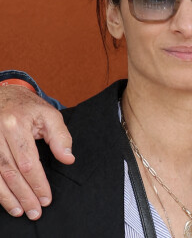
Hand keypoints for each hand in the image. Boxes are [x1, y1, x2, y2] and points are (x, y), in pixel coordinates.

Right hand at [0, 85, 73, 218]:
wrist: (4, 97)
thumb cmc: (28, 108)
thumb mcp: (49, 115)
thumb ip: (60, 136)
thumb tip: (68, 159)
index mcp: (17, 125)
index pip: (28, 161)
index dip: (38, 183)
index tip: (46, 198)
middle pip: (12, 172)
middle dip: (25, 194)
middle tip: (36, 211)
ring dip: (9, 198)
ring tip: (21, 211)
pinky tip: (6, 201)